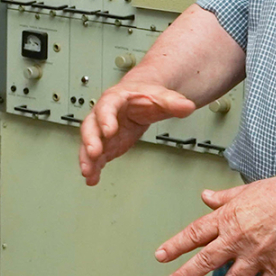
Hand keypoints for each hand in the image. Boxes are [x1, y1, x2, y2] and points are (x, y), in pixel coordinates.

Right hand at [78, 81, 195, 184]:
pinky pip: (95, 157)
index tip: (109, 130)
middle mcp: (103, 114)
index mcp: (116, 99)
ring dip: (87, 158)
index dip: (106, 118)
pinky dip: (93, 168)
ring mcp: (102, 131)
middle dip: (90, 140)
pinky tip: (92, 179)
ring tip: (88, 172)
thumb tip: (187, 106)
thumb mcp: (161, 96)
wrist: (139, 100)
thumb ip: (173, 102)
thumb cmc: (145, 96)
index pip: (107, 106)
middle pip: (91, 126)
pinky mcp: (105, 145)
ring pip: (89, 143)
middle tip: (94, 153)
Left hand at [155, 176, 275, 275]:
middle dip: (186, 275)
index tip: (162, 256)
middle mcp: (239, 238)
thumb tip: (206, 196)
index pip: (194, 234)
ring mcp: (258, 255)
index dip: (175, 246)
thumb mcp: (247, 190)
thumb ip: (224, 198)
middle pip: (206, 261)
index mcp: (229, 217)